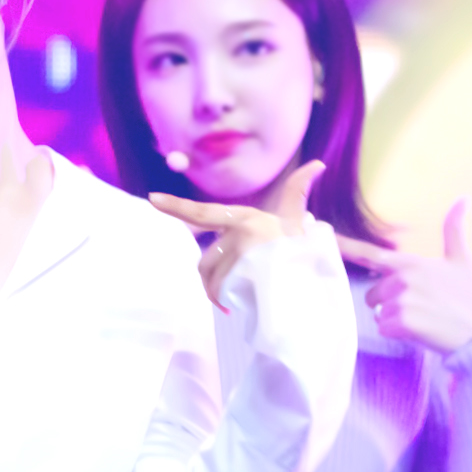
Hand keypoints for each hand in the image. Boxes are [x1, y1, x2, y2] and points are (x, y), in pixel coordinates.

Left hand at [150, 161, 324, 310]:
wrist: (319, 284)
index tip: (152, 199)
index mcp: (248, 218)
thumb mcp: (298, 223)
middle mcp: (241, 232)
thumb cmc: (307, 253)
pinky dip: (226, 301)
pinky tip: (239, 307)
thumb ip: (297, 194)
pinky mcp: (243, 275)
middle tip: (226, 296)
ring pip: (212, 277)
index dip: (177, 206)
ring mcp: (241, 254)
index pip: (204, 212)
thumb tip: (317, 164)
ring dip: (219, 292)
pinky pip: (220, 291)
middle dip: (212, 279)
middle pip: (206, 259)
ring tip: (240, 300)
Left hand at [336, 198, 471, 354]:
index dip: (344, 245)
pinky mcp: (402, 323)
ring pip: (379, 313)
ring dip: (395, 319)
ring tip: (423, 318)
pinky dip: (398, 334)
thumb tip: (463, 198)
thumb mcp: (460, 260)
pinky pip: (385, 328)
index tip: (322, 232)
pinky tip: (421, 330)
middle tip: (420, 306)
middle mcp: (402, 278)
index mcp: (410, 263)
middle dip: (390, 302)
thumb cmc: (469, 297)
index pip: (369, 253)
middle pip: (373, 294)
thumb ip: (454, 230)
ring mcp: (401, 300)